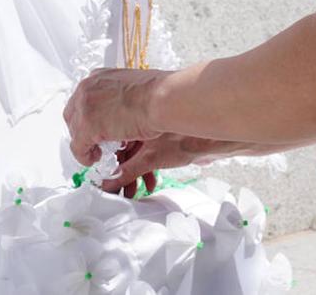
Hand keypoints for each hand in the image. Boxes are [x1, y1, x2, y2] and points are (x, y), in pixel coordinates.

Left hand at [63, 67, 168, 165]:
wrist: (162, 99)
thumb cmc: (158, 93)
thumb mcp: (132, 86)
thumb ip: (120, 95)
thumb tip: (120, 106)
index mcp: (98, 77)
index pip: (82, 99)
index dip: (87, 115)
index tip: (94, 125)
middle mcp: (87, 89)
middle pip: (73, 115)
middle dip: (81, 129)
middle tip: (93, 141)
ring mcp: (85, 107)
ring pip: (75, 131)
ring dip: (84, 144)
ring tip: (96, 152)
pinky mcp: (87, 127)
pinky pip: (78, 147)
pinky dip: (85, 156)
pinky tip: (94, 159)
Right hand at [100, 134, 220, 198]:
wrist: (210, 141)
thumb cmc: (181, 141)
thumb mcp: (148, 160)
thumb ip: (126, 173)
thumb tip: (109, 184)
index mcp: (133, 123)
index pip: (112, 145)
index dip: (108, 164)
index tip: (106, 180)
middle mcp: (141, 127)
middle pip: (124, 153)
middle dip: (121, 174)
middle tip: (119, 191)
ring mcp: (153, 135)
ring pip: (137, 157)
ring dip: (135, 176)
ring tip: (134, 192)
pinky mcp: (163, 144)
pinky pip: (149, 158)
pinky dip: (147, 171)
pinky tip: (151, 183)